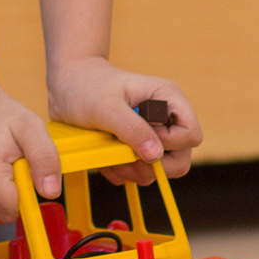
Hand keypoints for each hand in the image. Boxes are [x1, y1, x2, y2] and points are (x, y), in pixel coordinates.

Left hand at [47, 57, 200, 187]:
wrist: (68, 85)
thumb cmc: (86, 86)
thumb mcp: (106, 107)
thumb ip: (132, 129)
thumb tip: (155, 155)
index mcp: (168, 98)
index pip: (191, 134)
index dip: (169, 144)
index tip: (138, 137)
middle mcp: (166, 118)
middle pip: (181, 159)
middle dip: (151, 165)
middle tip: (122, 155)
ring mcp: (154, 134)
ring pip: (160, 171)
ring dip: (133, 171)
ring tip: (109, 156)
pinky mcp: (139, 147)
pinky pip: (141, 173)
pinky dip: (123, 172)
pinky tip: (106, 158)